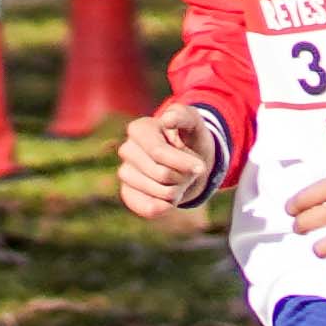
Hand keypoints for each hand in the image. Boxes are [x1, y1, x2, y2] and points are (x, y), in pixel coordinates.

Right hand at [112, 104, 222, 221]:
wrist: (189, 162)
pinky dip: (166, 207)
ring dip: (178, 190)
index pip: (158, 153)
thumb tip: (167, 119)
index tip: (200, 167)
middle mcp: (127, 150)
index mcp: (139, 129)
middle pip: (161, 174)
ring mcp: (125, 173)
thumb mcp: (194, 123)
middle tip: (188, 171)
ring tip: (179, 179)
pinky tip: (170, 199)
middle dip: (183, 176)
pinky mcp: (128, 194)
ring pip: (159, 193)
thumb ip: (183, 116)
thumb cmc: (190, 139)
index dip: (183, 163)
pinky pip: (148, 209)